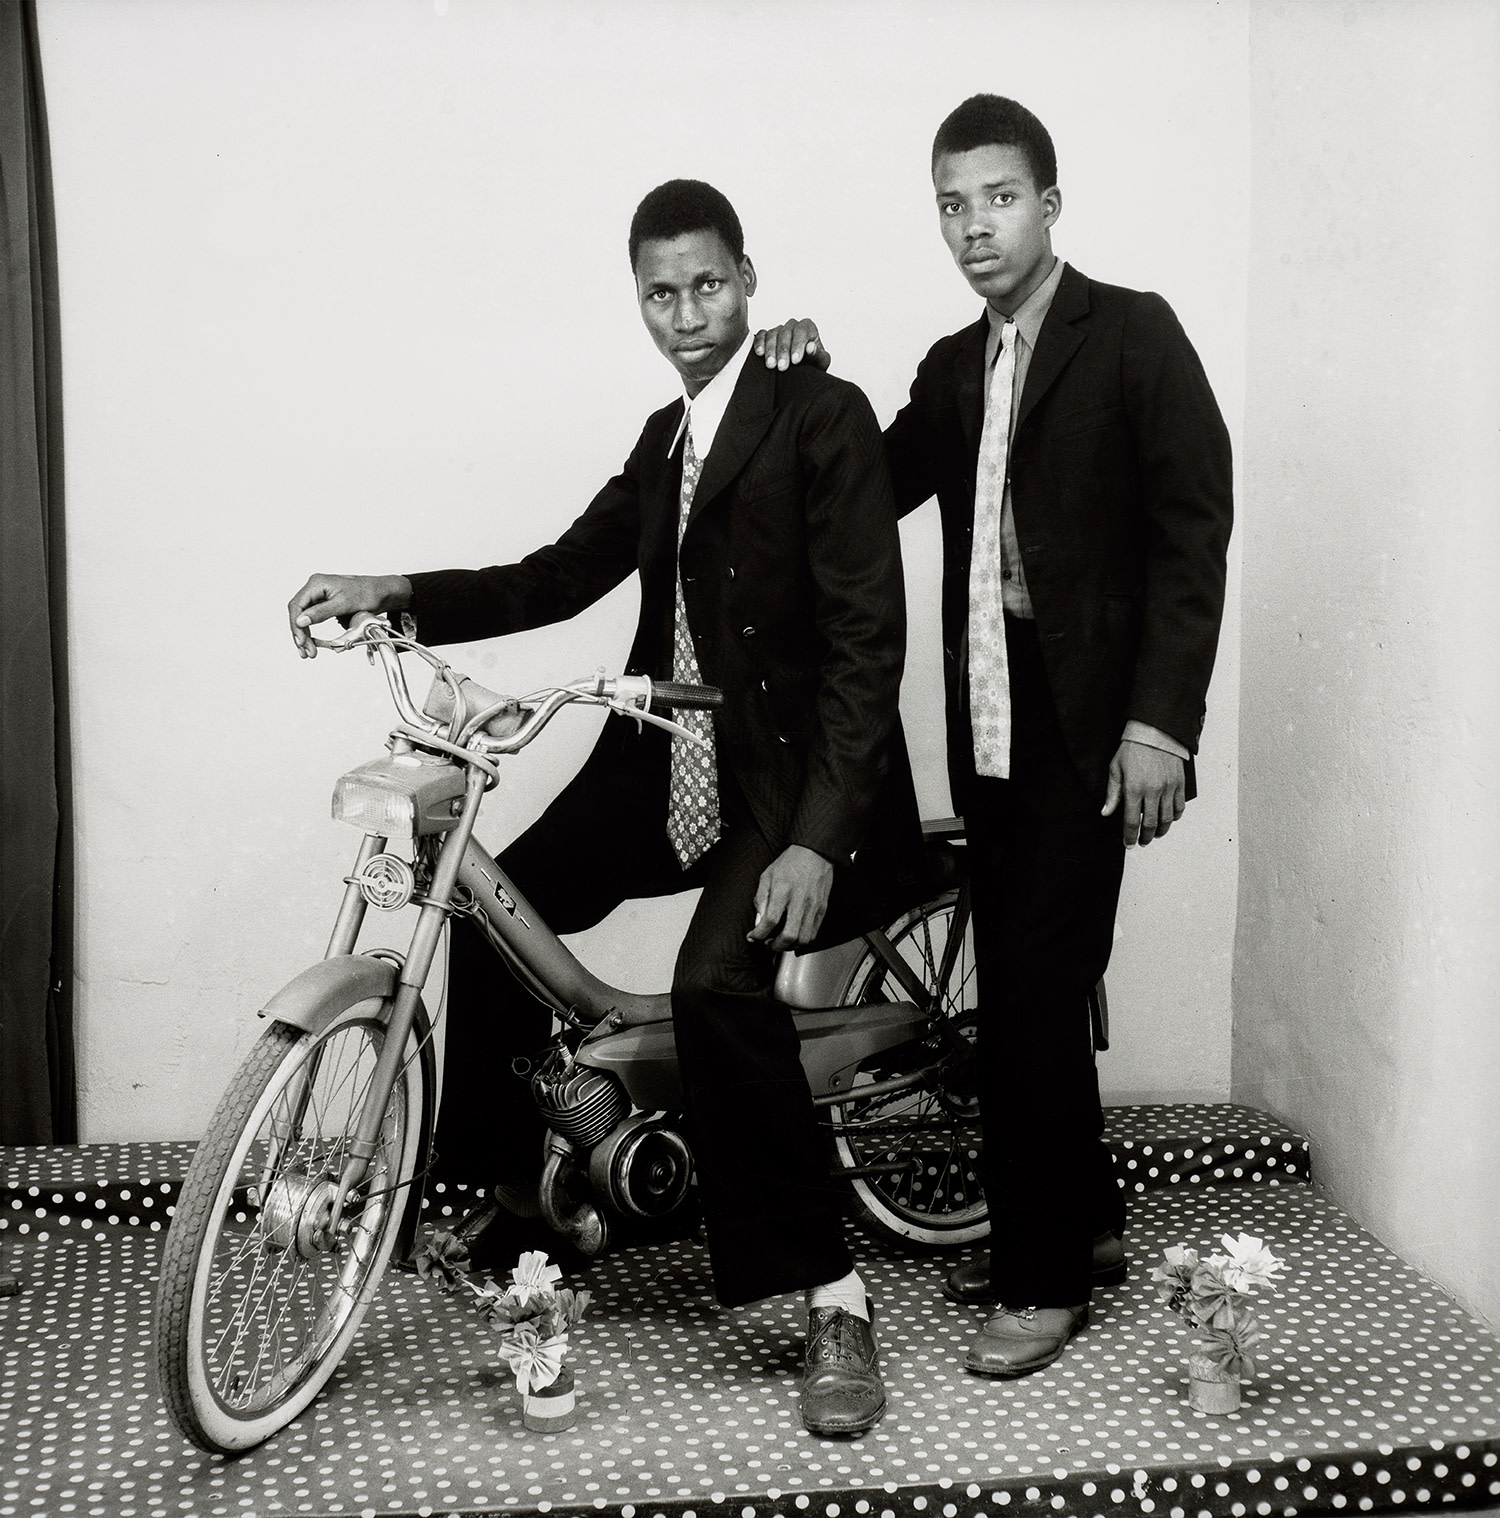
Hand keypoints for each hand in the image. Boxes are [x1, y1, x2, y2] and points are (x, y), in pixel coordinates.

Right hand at [286, 573, 411, 658]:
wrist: (381, 593)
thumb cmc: (367, 594)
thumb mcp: (343, 604)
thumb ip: (320, 613)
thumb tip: (300, 621)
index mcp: (317, 584)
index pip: (297, 606)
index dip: (296, 625)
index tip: (301, 641)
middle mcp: (315, 588)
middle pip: (298, 613)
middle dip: (301, 633)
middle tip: (306, 650)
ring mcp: (320, 596)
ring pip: (304, 617)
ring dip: (305, 635)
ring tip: (308, 651)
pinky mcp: (325, 604)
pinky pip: (313, 618)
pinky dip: (312, 631)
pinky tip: (313, 643)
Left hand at [747, 844, 834, 950]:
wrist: (814, 853)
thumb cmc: (790, 863)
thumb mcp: (767, 876)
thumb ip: (761, 899)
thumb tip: (758, 921)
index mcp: (783, 891)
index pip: (770, 921)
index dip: (759, 934)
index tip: (753, 937)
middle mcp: (799, 900)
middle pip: (789, 935)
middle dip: (775, 946)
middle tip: (767, 944)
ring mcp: (813, 906)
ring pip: (803, 939)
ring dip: (789, 946)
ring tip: (780, 942)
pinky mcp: (822, 909)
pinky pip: (813, 933)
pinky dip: (802, 940)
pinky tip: (794, 936)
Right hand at [752, 319, 829, 371]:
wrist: (802, 370)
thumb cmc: (813, 364)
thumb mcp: (820, 362)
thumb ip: (817, 354)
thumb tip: (810, 347)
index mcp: (808, 327)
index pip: (802, 331)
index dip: (798, 345)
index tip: (795, 360)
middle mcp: (793, 326)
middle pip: (785, 333)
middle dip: (783, 351)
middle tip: (782, 367)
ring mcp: (779, 330)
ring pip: (772, 334)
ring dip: (770, 350)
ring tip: (771, 365)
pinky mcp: (767, 335)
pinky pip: (761, 335)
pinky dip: (759, 343)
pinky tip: (760, 353)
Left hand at [1101, 740, 1186, 846]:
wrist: (1154, 733)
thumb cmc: (1132, 749)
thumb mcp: (1115, 769)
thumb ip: (1112, 794)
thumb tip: (1106, 812)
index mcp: (1134, 789)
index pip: (1131, 821)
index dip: (1130, 836)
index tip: (1129, 843)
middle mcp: (1153, 791)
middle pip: (1150, 824)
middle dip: (1145, 837)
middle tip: (1142, 841)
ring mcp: (1168, 788)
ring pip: (1167, 819)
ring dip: (1160, 830)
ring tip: (1154, 834)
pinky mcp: (1179, 783)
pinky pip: (1179, 807)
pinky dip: (1174, 817)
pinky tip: (1168, 819)